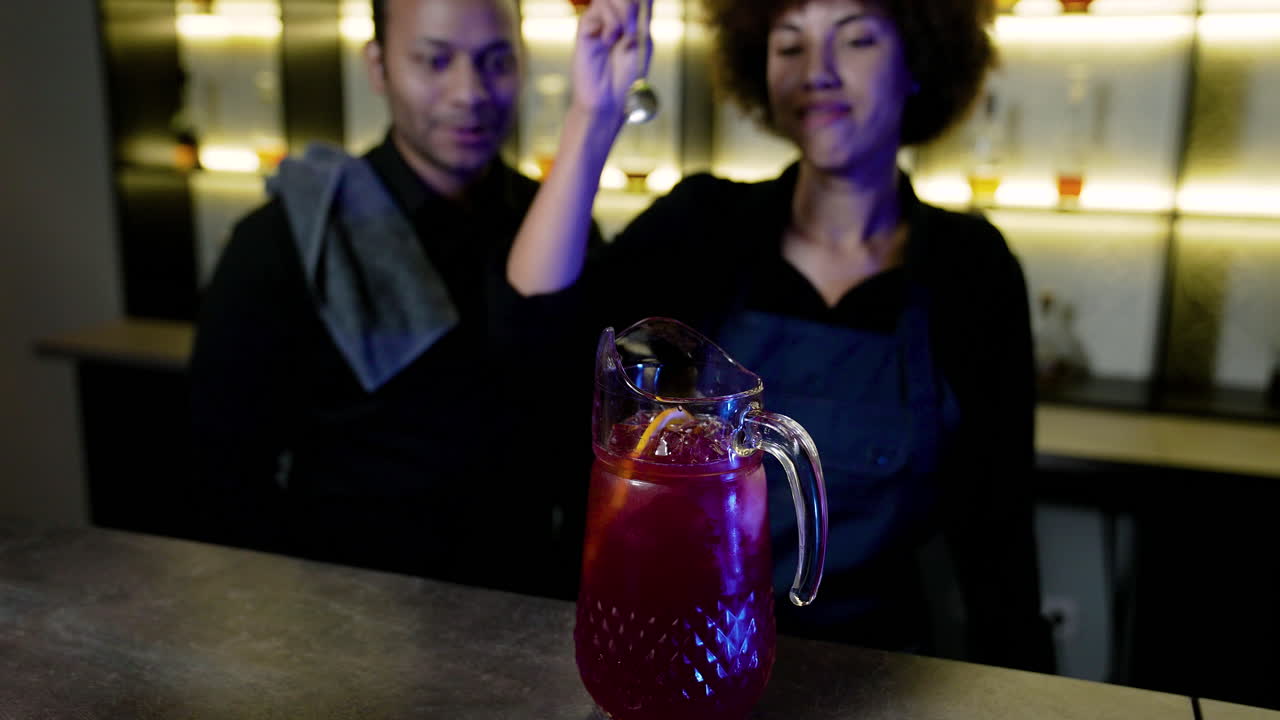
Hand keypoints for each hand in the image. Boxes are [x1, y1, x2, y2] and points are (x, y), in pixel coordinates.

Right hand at [570, 0, 651, 127]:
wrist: (608, 100)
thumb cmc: (626, 77)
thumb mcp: (642, 42)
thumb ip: (641, 17)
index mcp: (630, 20)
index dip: (640, 0)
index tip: (639, 18)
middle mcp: (613, 18)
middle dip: (631, 5)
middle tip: (634, 30)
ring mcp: (598, 22)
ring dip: (623, 13)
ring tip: (626, 35)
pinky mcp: (585, 29)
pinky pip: (597, 10)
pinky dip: (610, 23)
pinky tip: (609, 41)